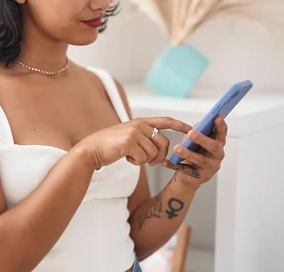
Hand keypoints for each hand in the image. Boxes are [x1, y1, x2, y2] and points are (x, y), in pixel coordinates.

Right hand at [75, 117, 191, 169]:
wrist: (92, 150)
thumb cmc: (111, 146)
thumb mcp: (130, 138)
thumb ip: (145, 139)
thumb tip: (160, 152)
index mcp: (141, 122)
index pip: (166, 121)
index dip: (180, 124)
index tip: (191, 129)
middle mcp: (140, 125)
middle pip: (163, 143)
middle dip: (159, 156)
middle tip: (150, 162)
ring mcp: (134, 132)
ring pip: (153, 153)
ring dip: (143, 160)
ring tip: (130, 156)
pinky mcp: (129, 142)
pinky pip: (143, 158)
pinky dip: (135, 162)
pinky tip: (125, 157)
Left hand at [162, 116, 226, 187]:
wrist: (191, 174)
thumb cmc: (195, 152)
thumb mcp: (197, 140)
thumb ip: (198, 132)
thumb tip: (197, 127)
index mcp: (218, 143)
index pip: (222, 133)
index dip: (220, 125)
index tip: (216, 117)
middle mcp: (217, 155)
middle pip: (213, 146)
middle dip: (202, 139)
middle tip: (192, 133)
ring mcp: (210, 167)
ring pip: (200, 159)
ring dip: (188, 153)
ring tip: (178, 148)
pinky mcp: (201, 176)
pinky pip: (187, 170)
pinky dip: (175, 166)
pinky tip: (167, 162)